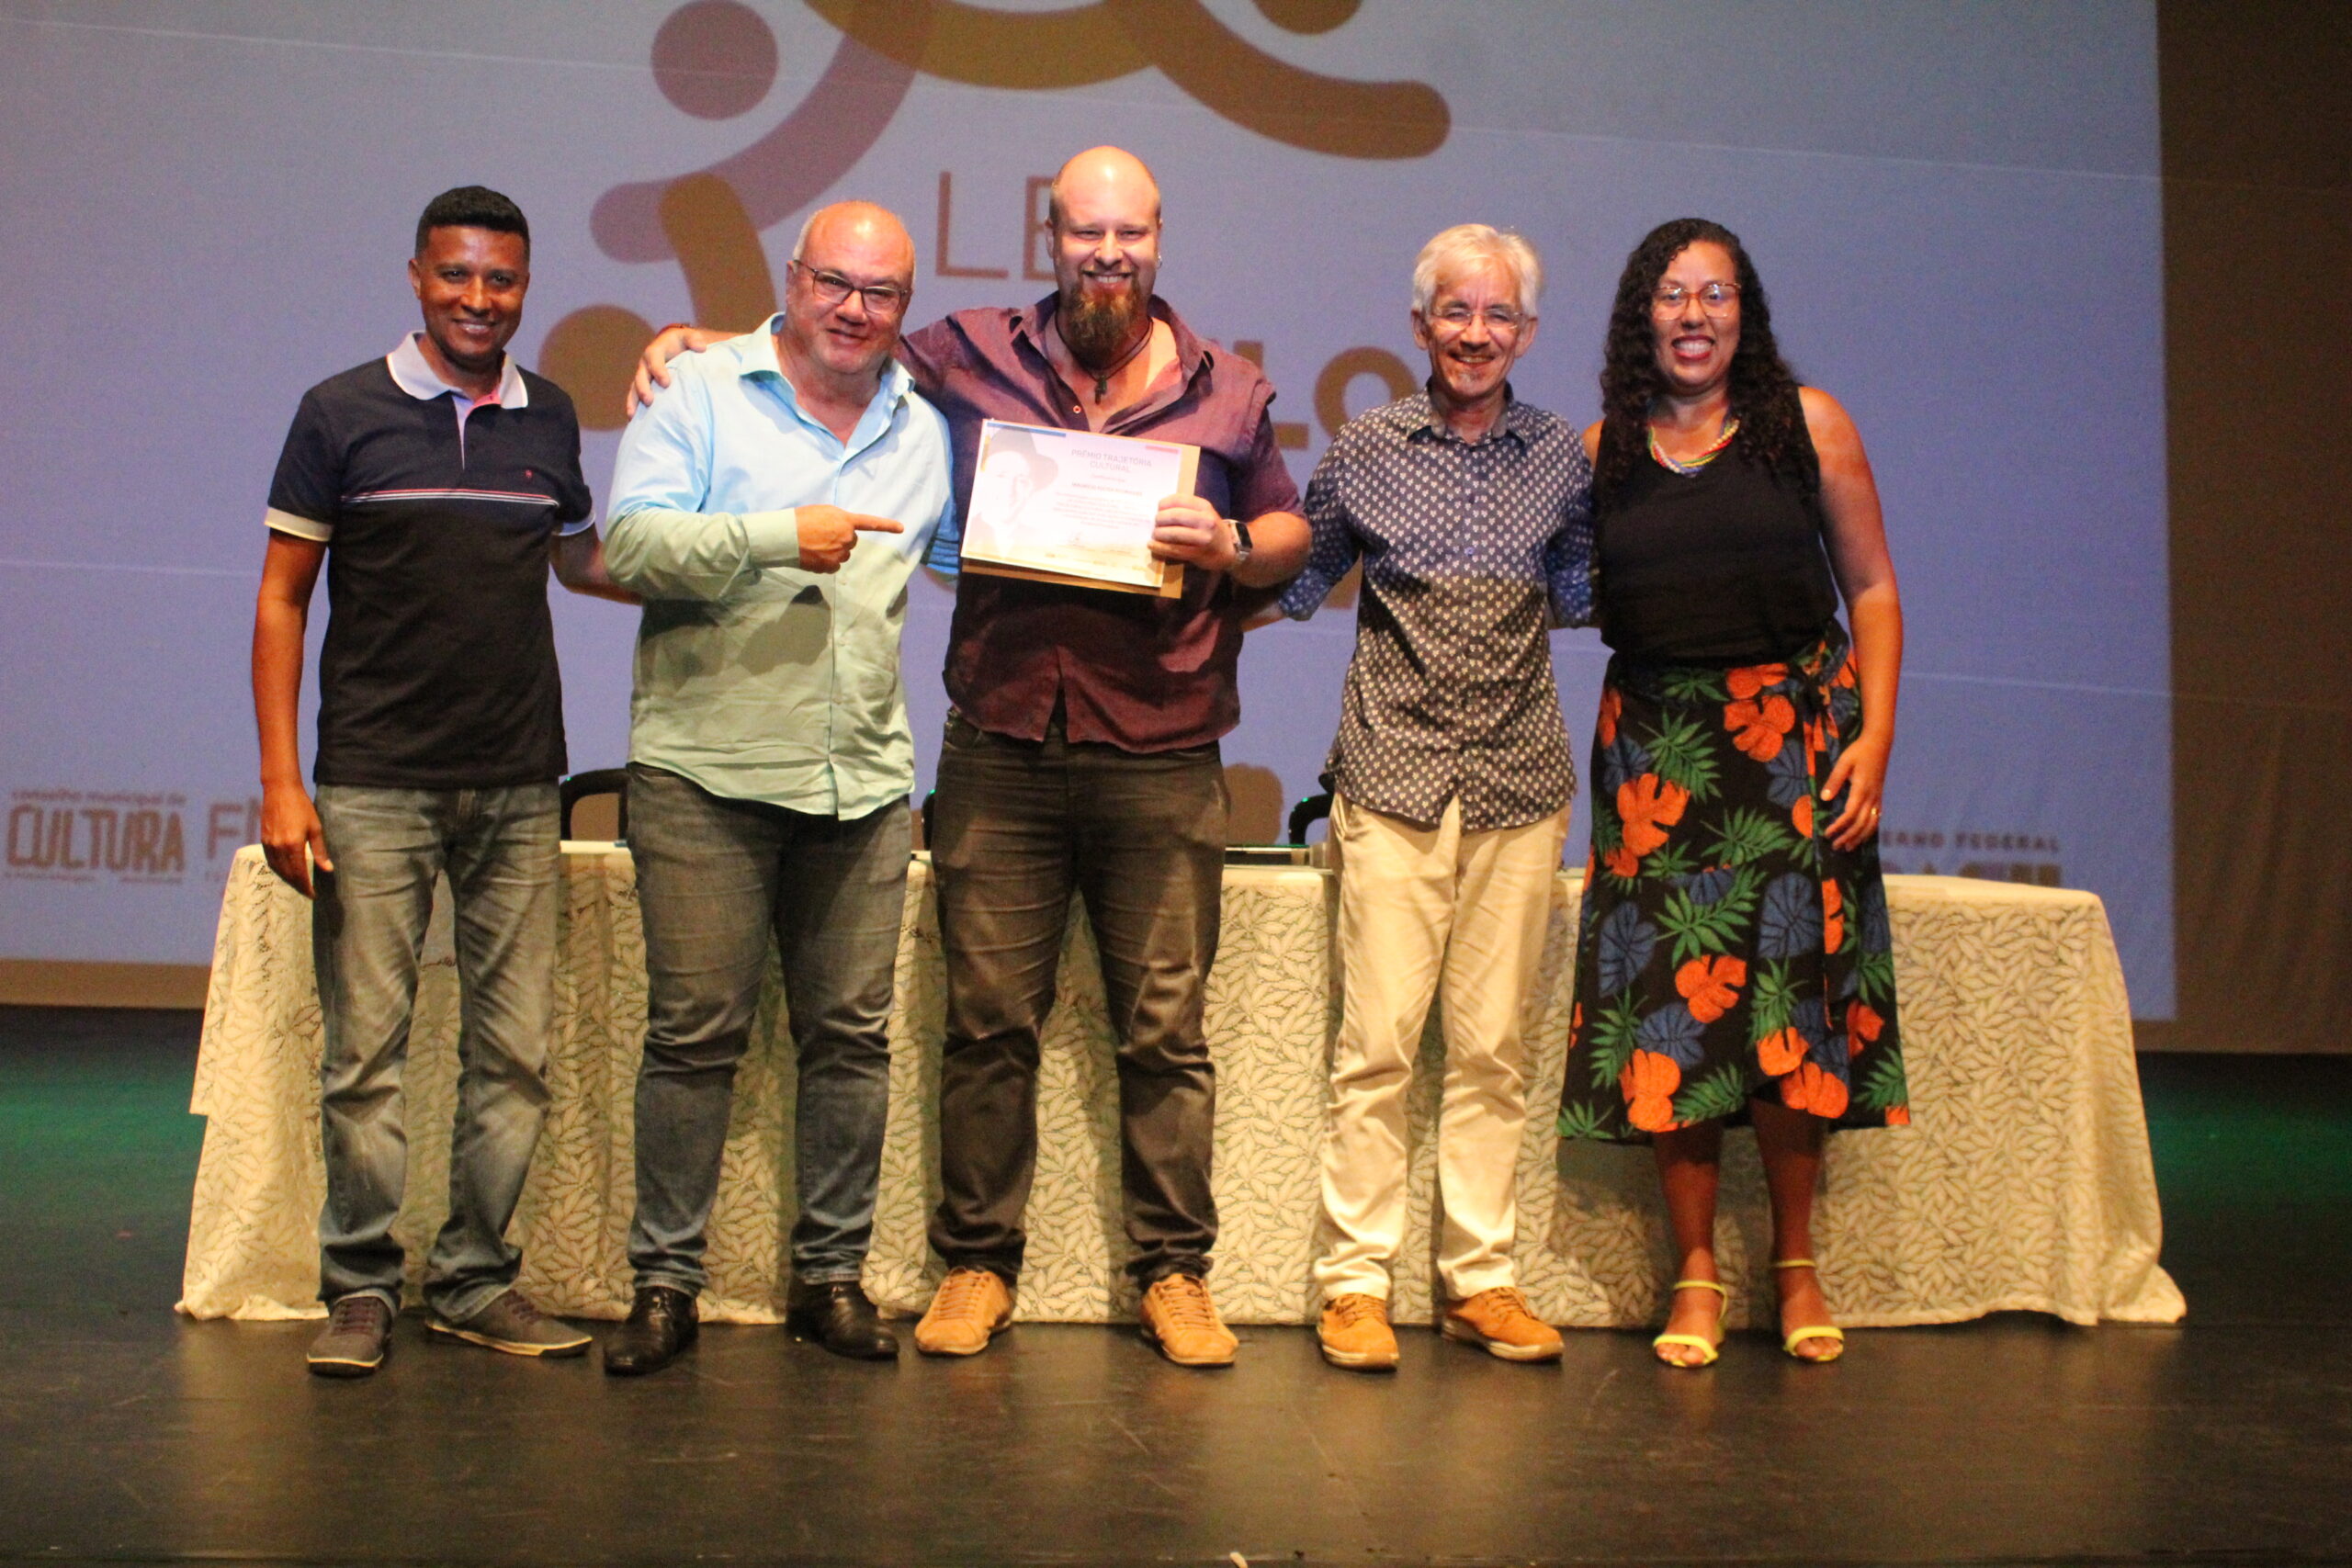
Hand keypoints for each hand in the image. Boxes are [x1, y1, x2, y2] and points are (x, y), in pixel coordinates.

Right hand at [260, 781, 330, 898]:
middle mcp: (278, 848)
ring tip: (299, 884)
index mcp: (293, 845)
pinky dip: (278, 870)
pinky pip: (270, 861)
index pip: (299, 873)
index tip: (313, 895)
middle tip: (307, 892)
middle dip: (298, 885)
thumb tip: (327, 869)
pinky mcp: (263, 839)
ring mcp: (268, 844)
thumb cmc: (301, 806)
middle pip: (287, 874)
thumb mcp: (315, 828)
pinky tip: (285, 871)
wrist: (279, 790)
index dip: (306, 887)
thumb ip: (320, 850)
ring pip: (277, 869)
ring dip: (288, 879)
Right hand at [626, 325, 731, 418]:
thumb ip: (694, 339)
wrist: (675, 346)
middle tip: (649, 401)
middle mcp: (645, 364)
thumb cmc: (683, 342)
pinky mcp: (644, 386)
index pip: (654, 360)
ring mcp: (643, 376)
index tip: (666, 383)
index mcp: (655, 351)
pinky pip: (636, 397)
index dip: (658, 371)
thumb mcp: (688, 337)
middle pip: (641, 376)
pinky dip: (634, 407)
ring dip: (633, 402)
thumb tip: (701, 347)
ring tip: (633, 416)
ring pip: (634, 389)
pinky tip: (634, 421)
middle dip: (643, 389)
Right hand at [795, 504, 902, 572]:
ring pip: (843, 554)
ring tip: (815, 544)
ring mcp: (840, 554)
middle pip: (851, 541)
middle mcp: (847, 538)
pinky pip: (834, 565)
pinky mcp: (831, 566)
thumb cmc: (802, 519)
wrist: (786, 535)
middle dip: (841, 539)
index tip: (902, 528)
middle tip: (822, 535)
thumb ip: (839, 519)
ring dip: (833, 551)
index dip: (887, 525)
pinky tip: (814, 555)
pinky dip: (826, 562)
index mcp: (846, 521)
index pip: (870, 522)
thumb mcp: (824, 511)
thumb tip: (843, 530)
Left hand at [1148, 494, 1235, 571]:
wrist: (1228, 549)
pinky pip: (1173, 549)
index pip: (1179, 500)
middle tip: (1155, 523)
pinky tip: (1152, 545)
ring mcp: (1202, 538)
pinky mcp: (1197, 553)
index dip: (1164, 503)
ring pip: (1173, 533)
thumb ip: (1186, 508)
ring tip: (1155, 534)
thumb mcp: (1204, 513)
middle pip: (1175, 516)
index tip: (1158, 508)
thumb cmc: (1211, 529)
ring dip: (1159, 533)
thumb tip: (1159, 509)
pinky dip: (1159, 547)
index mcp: (1205, 507)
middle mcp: (1205, 520)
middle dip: (1159, 519)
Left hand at [1822, 732, 1889, 851]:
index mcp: (1861, 790)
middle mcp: (1872, 797)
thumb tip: (1824, 798)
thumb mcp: (1843, 763)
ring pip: (1871, 824)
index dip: (1839, 826)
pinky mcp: (1879, 797)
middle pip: (1861, 824)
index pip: (1850, 814)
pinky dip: (1869, 830)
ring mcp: (1877, 798)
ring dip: (1860, 838)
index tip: (1827, 833)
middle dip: (1848, 837)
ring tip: (1848, 848)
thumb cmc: (1858, 752)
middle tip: (1835, 846)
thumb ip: (1834, 781)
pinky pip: (1877, 818)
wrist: (1879, 744)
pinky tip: (1862, 836)